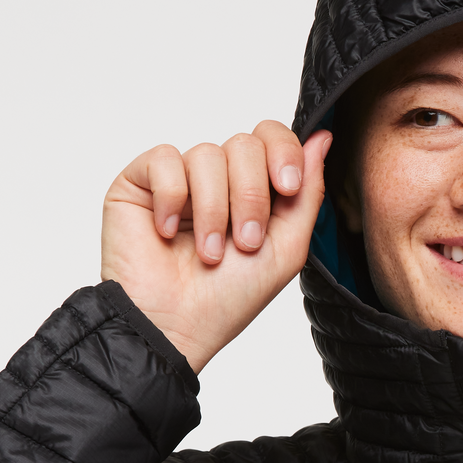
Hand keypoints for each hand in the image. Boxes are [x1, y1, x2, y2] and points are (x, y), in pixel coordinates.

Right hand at [101, 121, 331, 373]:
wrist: (176, 325)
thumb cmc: (229, 298)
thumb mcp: (287, 248)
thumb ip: (308, 193)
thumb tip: (323, 137)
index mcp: (255, 191)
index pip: (272, 139)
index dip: (284, 153)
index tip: (287, 187)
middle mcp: (218, 180)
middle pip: (245, 144)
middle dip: (251, 196)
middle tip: (245, 241)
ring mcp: (179, 179)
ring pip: (207, 153)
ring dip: (214, 210)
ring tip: (209, 252)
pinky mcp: (140, 182)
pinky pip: (164, 159)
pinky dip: (172, 199)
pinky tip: (168, 232)